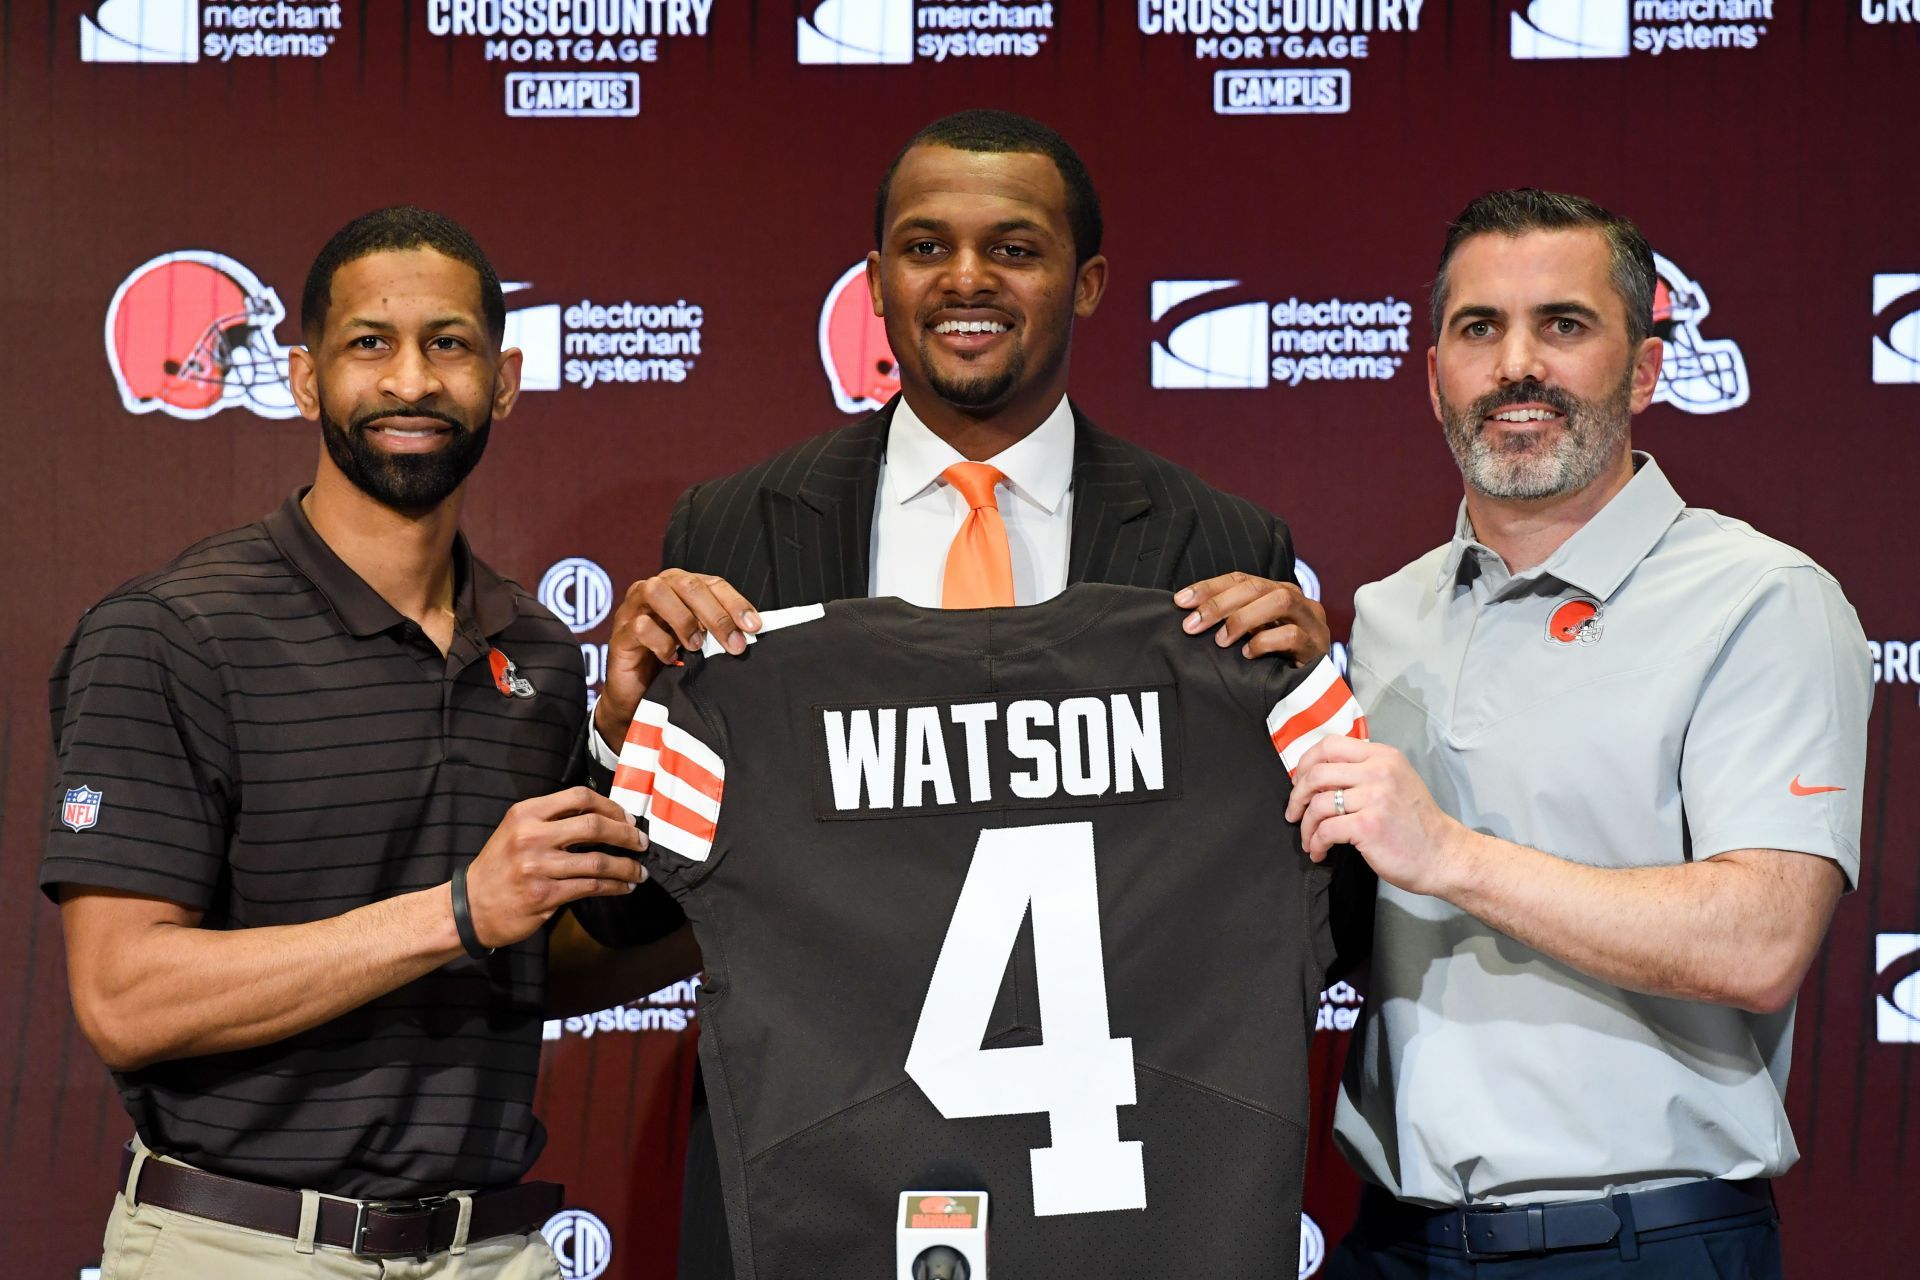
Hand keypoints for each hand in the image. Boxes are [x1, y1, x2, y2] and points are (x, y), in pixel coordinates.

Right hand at [462, 787, 649, 948]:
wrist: (468, 907)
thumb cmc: (499, 868)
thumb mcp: (516, 831)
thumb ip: (552, 821)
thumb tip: (602, 818)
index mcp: (526, 813)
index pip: (580, 797)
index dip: (611, 806)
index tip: (626, 818)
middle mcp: (531, 835)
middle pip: (595, 825)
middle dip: (626, 834)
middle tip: (641, 843)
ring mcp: (537, 866)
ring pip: (598, 861)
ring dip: (626, 866)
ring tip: (639, 871)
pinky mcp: (544, 894)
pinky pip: (591, 886)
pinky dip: (614, 886)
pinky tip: (624, 886)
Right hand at [596, 569, 759, 746]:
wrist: (638, 697)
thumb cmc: (674, 663)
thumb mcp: (702, 643)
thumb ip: (720, 630)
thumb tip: (751, 629)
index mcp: (679, 586)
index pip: (712, 583)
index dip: (735, 603)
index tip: (754, 627)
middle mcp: (655, 589)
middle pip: (687, 584)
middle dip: (716, 613)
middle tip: (734, 643)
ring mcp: (633, 609)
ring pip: (657, 592)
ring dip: (683, 619)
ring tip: (696, 645)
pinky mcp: (620, 633)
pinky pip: (640, 626)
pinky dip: (660, 641)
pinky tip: (671, 658)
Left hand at [1175, 573, 1328, 664]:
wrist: (1314, 693)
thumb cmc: (1274, 661)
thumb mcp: (1250, 635)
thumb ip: (1230, 621)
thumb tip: (1190, 616)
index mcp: (1277, 592)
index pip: (1241, 579)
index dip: (1209, 587)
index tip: (1180, 601)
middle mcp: (1297, 600)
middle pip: (1257, 587)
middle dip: (1220, 604)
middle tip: (1192, 625)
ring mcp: (1312, 622)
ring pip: (1280, 601)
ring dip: (1244, 618)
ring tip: (1221, 640)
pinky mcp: (1318, 647)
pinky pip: (1293, 635)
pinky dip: (1266, 642)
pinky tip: (1248, 654)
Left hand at [1285, 735, 1471, 898]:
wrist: (1443, 855)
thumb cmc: (1416, 823)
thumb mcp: (1396, 780)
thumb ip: (1364, 770)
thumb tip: (1319, 775)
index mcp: (1383, 756)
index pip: (1329, 745)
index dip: (1306, 763)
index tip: (1300, 783)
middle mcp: (1379, 771)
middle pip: (1317, 773)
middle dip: (1297, 796)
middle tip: (1294, 813)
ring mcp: (1374, 798)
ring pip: (1317, 804)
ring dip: (1305, 826)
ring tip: (1309, 840)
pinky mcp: (1368, 826)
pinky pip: (1325, 830)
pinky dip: (1316, 843)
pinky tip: (1320, 851)